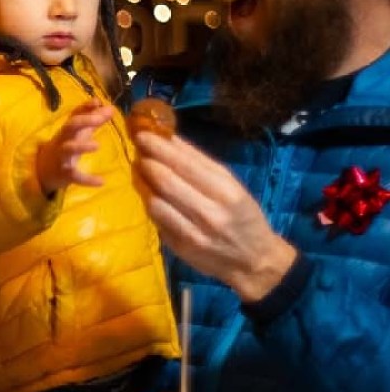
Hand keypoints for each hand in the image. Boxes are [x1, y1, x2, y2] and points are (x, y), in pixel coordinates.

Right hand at [35, 101, 114, 195]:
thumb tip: (111, 107)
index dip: (86, 108)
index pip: (76, 115)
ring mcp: (62, 156)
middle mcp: (63, 140)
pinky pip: (75, 176)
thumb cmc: (66, 146)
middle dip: (84, 121)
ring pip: (69, 149)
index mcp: (68, 129)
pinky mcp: (64, 173)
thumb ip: (94, 120)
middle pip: (70, 126)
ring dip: (82, 146)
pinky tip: (101, 181)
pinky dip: (87, 180)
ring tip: (97, 146)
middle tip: (100, 118)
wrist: (44, 170)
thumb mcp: (79, 132)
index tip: (98, 102)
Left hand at [133, 131, 297, 302]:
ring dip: (143, 180)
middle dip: (148, 158)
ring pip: (157, 200)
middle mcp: (211, 210)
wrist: (254, 260)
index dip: (161, 146)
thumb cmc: (243, 217)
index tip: (143, 131)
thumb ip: (201, 166)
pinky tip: (145, 191)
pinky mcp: (182, 246)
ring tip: (138, 166)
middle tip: (137, 144)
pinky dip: (148, 202)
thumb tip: (169, 139)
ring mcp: (194, 230)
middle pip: (168, 180)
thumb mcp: (232, 187)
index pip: (187, 163)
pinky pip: (157, 219)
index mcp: (227, 191)